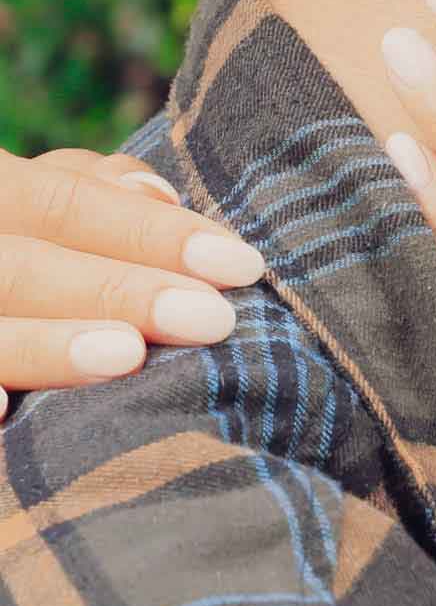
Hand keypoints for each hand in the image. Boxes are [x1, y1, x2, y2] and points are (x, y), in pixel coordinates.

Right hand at [0, 148, 264, 420]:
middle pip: (18, 264)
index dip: (150, 233)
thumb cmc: (15, 252)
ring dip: (42, 344)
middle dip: (116, 289)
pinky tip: (0, 412)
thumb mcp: (27, 203)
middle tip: (211, 318)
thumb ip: (85, 193)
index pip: (61, 201)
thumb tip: (155, 194)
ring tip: (126, 357)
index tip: (242, 265)